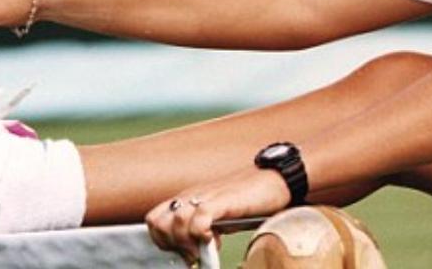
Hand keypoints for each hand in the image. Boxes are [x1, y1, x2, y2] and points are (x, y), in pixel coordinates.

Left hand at [146, 168, 290, 264]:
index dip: (163, 240)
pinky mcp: (224, 200)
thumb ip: (203, 229)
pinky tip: (215, 238)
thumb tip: (193, 253)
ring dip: (187, 242)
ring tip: (206, 247)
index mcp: (189, 199)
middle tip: (192, 252)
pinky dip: (202, 233)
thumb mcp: (219, 216)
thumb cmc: (250, 199)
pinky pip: (200, 217)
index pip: (155, 220)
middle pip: (158, 221)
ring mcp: (207, 196)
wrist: (276, 179)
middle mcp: (193, 196)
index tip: (182, 251)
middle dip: (171, 243)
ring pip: (176, 221)